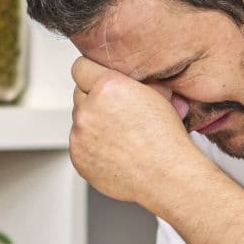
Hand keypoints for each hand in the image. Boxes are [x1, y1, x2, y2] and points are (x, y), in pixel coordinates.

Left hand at [70, 57, 206, 208]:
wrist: (167, 175)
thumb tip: (129, 78)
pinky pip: (80, 145)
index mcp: (107, 87)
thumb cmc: (167, 138)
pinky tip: (115, 152)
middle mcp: (88, 109)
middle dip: (95, 100)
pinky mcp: (77, 157)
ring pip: (80, 121)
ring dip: (94, 125)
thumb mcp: (159, 95)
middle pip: (79, 94)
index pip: (81, 67)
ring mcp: (79, 135)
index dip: (93, 74)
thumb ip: (134, 81)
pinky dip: (93, 148)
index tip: (99, 81)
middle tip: (118, 112)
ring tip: (121, 136)